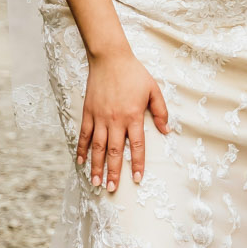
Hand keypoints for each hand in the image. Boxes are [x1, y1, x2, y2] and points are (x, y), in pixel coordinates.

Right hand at [78, 48, 169, 190]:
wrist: (110, 58)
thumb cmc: (134, 73)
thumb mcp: (154, 90)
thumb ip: (160, 112)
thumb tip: (166, 131)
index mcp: (133, 116)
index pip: (137, 145)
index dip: (138, 164)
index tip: (138, 179)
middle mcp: (115, 120)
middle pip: (115, 151)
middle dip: (114, 172)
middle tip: (112, 188)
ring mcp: (99, 117)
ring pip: (97, 147)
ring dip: (96, 166)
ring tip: (96, 182)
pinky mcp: (88, 112)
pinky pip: (83, 134)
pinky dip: (81, 149)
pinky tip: (80, 161)